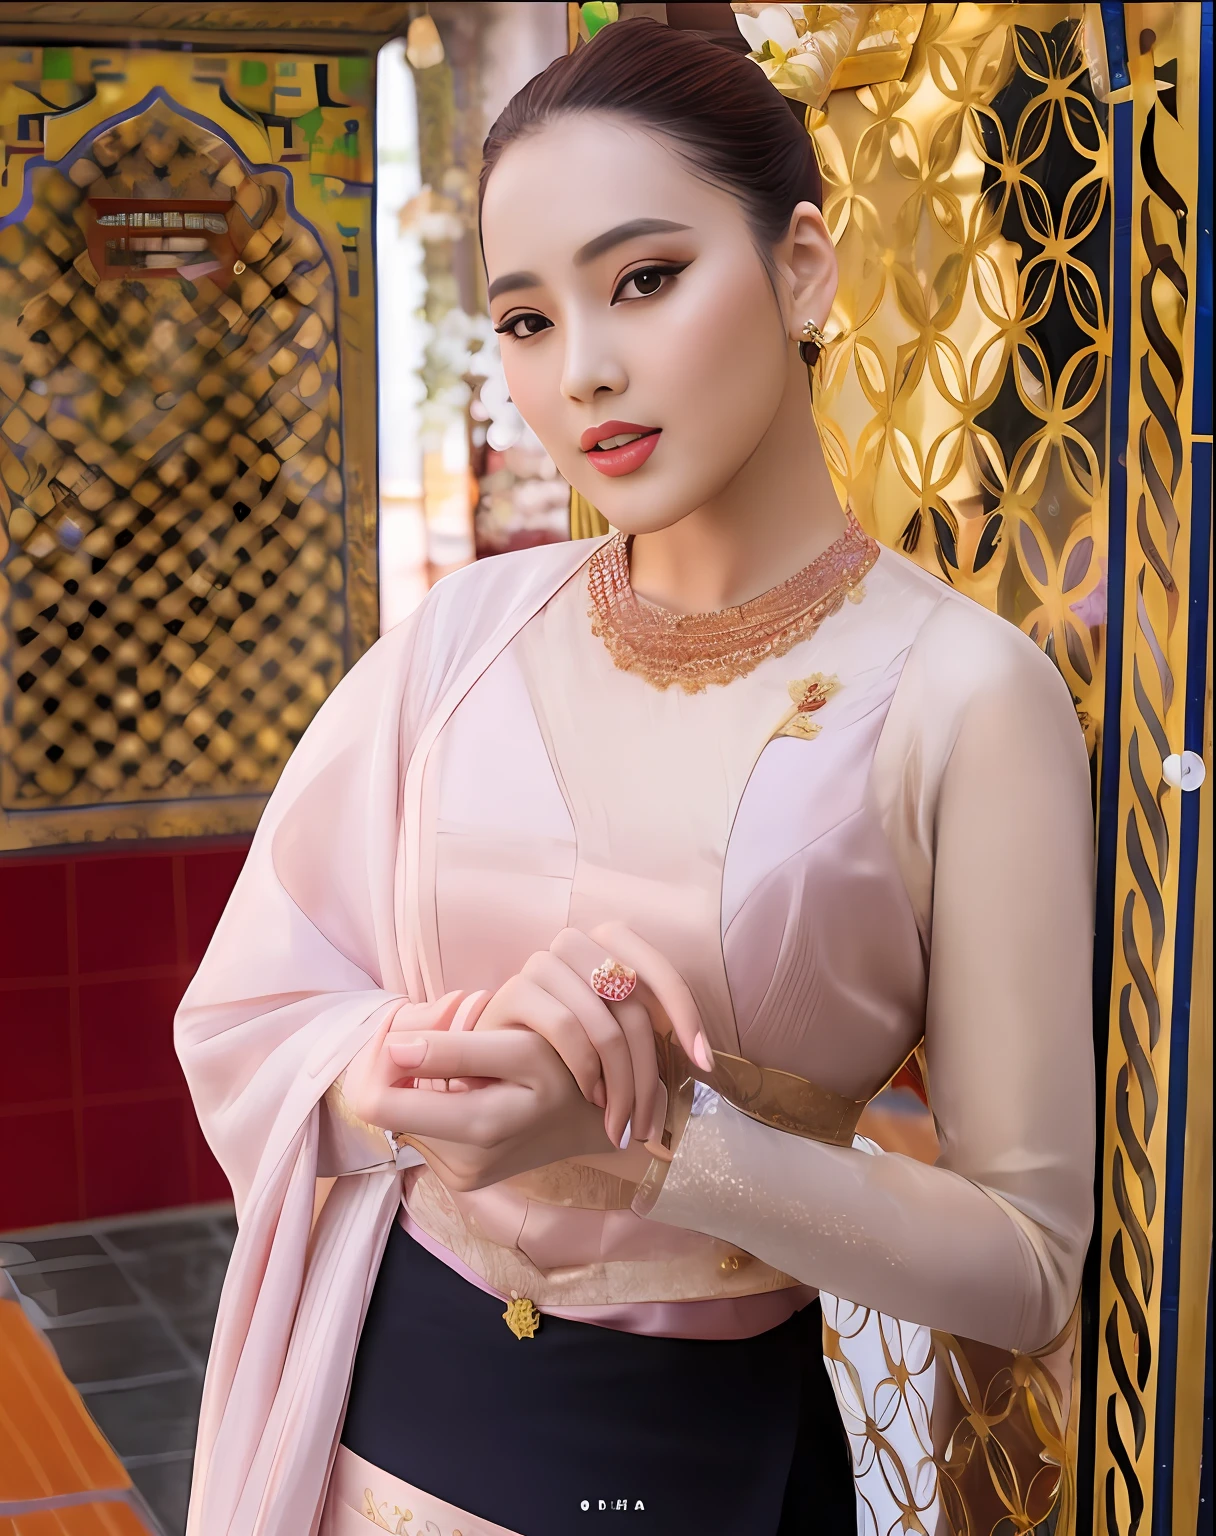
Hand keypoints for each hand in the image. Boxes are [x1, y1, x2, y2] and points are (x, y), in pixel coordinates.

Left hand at [342, 1014, 614, 1190]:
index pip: (379, 1102)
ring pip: (404, 1121)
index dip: (379, 1060)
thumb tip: (392, 1050)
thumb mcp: (522, 1051)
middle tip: (416, 1042)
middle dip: (392, 1074)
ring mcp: (462, 1178)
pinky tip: (464, 1093)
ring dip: (415, 1091)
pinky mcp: (464, 1180)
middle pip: (384, 1112)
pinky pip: (424, 1135)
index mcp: (476, 1130)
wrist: (596, 1123)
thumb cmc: (567, 1072)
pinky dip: (433, 1109)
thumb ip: (456, 1051)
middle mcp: (463, 1166)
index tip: (398, 1031)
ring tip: (457, 1070)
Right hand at [473, 922, 709, 1147]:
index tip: (703, 1065)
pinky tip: (588, 1095)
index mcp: (610, 944)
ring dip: (618, 1084)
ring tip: (618, 1121)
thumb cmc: (568, 1050)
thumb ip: (653, 1035)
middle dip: (647, 1075)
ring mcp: (542, 963)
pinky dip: (584, 1068)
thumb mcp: (617, 1036)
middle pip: (634, 1010)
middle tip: (648, 1124)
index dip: (688, 1017)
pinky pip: (565, 1028)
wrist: (497, 1059)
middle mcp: (578, 944)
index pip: (662, 973)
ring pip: (603, 1026)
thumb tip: (705, 1064)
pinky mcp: (514, 990)